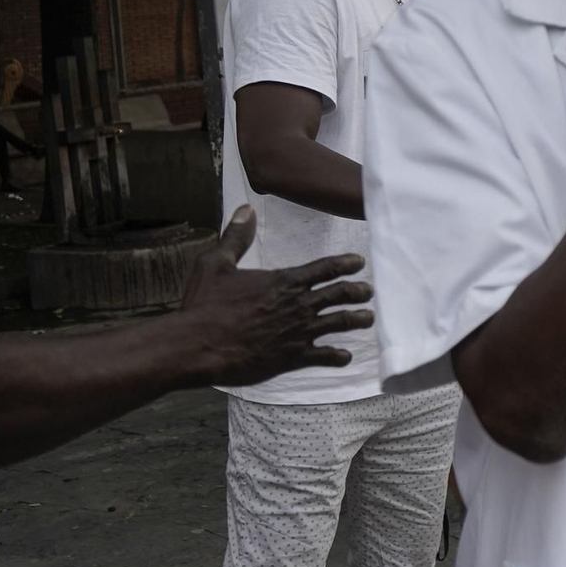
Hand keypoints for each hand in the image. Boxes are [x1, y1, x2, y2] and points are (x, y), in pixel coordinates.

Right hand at [181, 207, 374, 388]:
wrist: (196, 346)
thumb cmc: (204, 305)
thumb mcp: (215, 263)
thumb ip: (236, 237)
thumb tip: (246, 209)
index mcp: (284, 281)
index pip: (325, 268)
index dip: (345, 263)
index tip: (359, 262)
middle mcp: (297, 305)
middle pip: (340, 294)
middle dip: (358, 291)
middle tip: (368, 291)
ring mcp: (298, 332)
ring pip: (339, 323)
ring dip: (357, 319)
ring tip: (368, 318)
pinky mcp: (292, 358)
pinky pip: (323, 356)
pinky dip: (337, 356)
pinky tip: (345, 357)